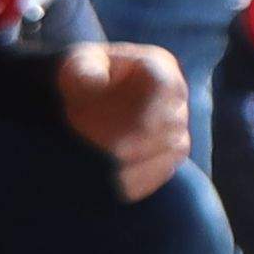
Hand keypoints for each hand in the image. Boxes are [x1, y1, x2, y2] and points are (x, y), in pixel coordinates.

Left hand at [63, 42, 190, 196]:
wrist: (83, 98)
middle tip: (106, 158)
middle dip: (137, 143)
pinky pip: (168, 167)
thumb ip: (83, 71)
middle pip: (170, 122)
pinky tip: (120, 188)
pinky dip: (145, 179)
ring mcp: (177, 124)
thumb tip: (95, 85)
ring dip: (142, 163)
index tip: (119, 140)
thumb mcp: (76, 66)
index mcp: (157, 65)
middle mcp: (174, 95)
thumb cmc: (81, 78)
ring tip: (110, 176)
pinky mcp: (170, 150)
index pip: (164, 86)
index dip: (146, 112)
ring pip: (175, 147)